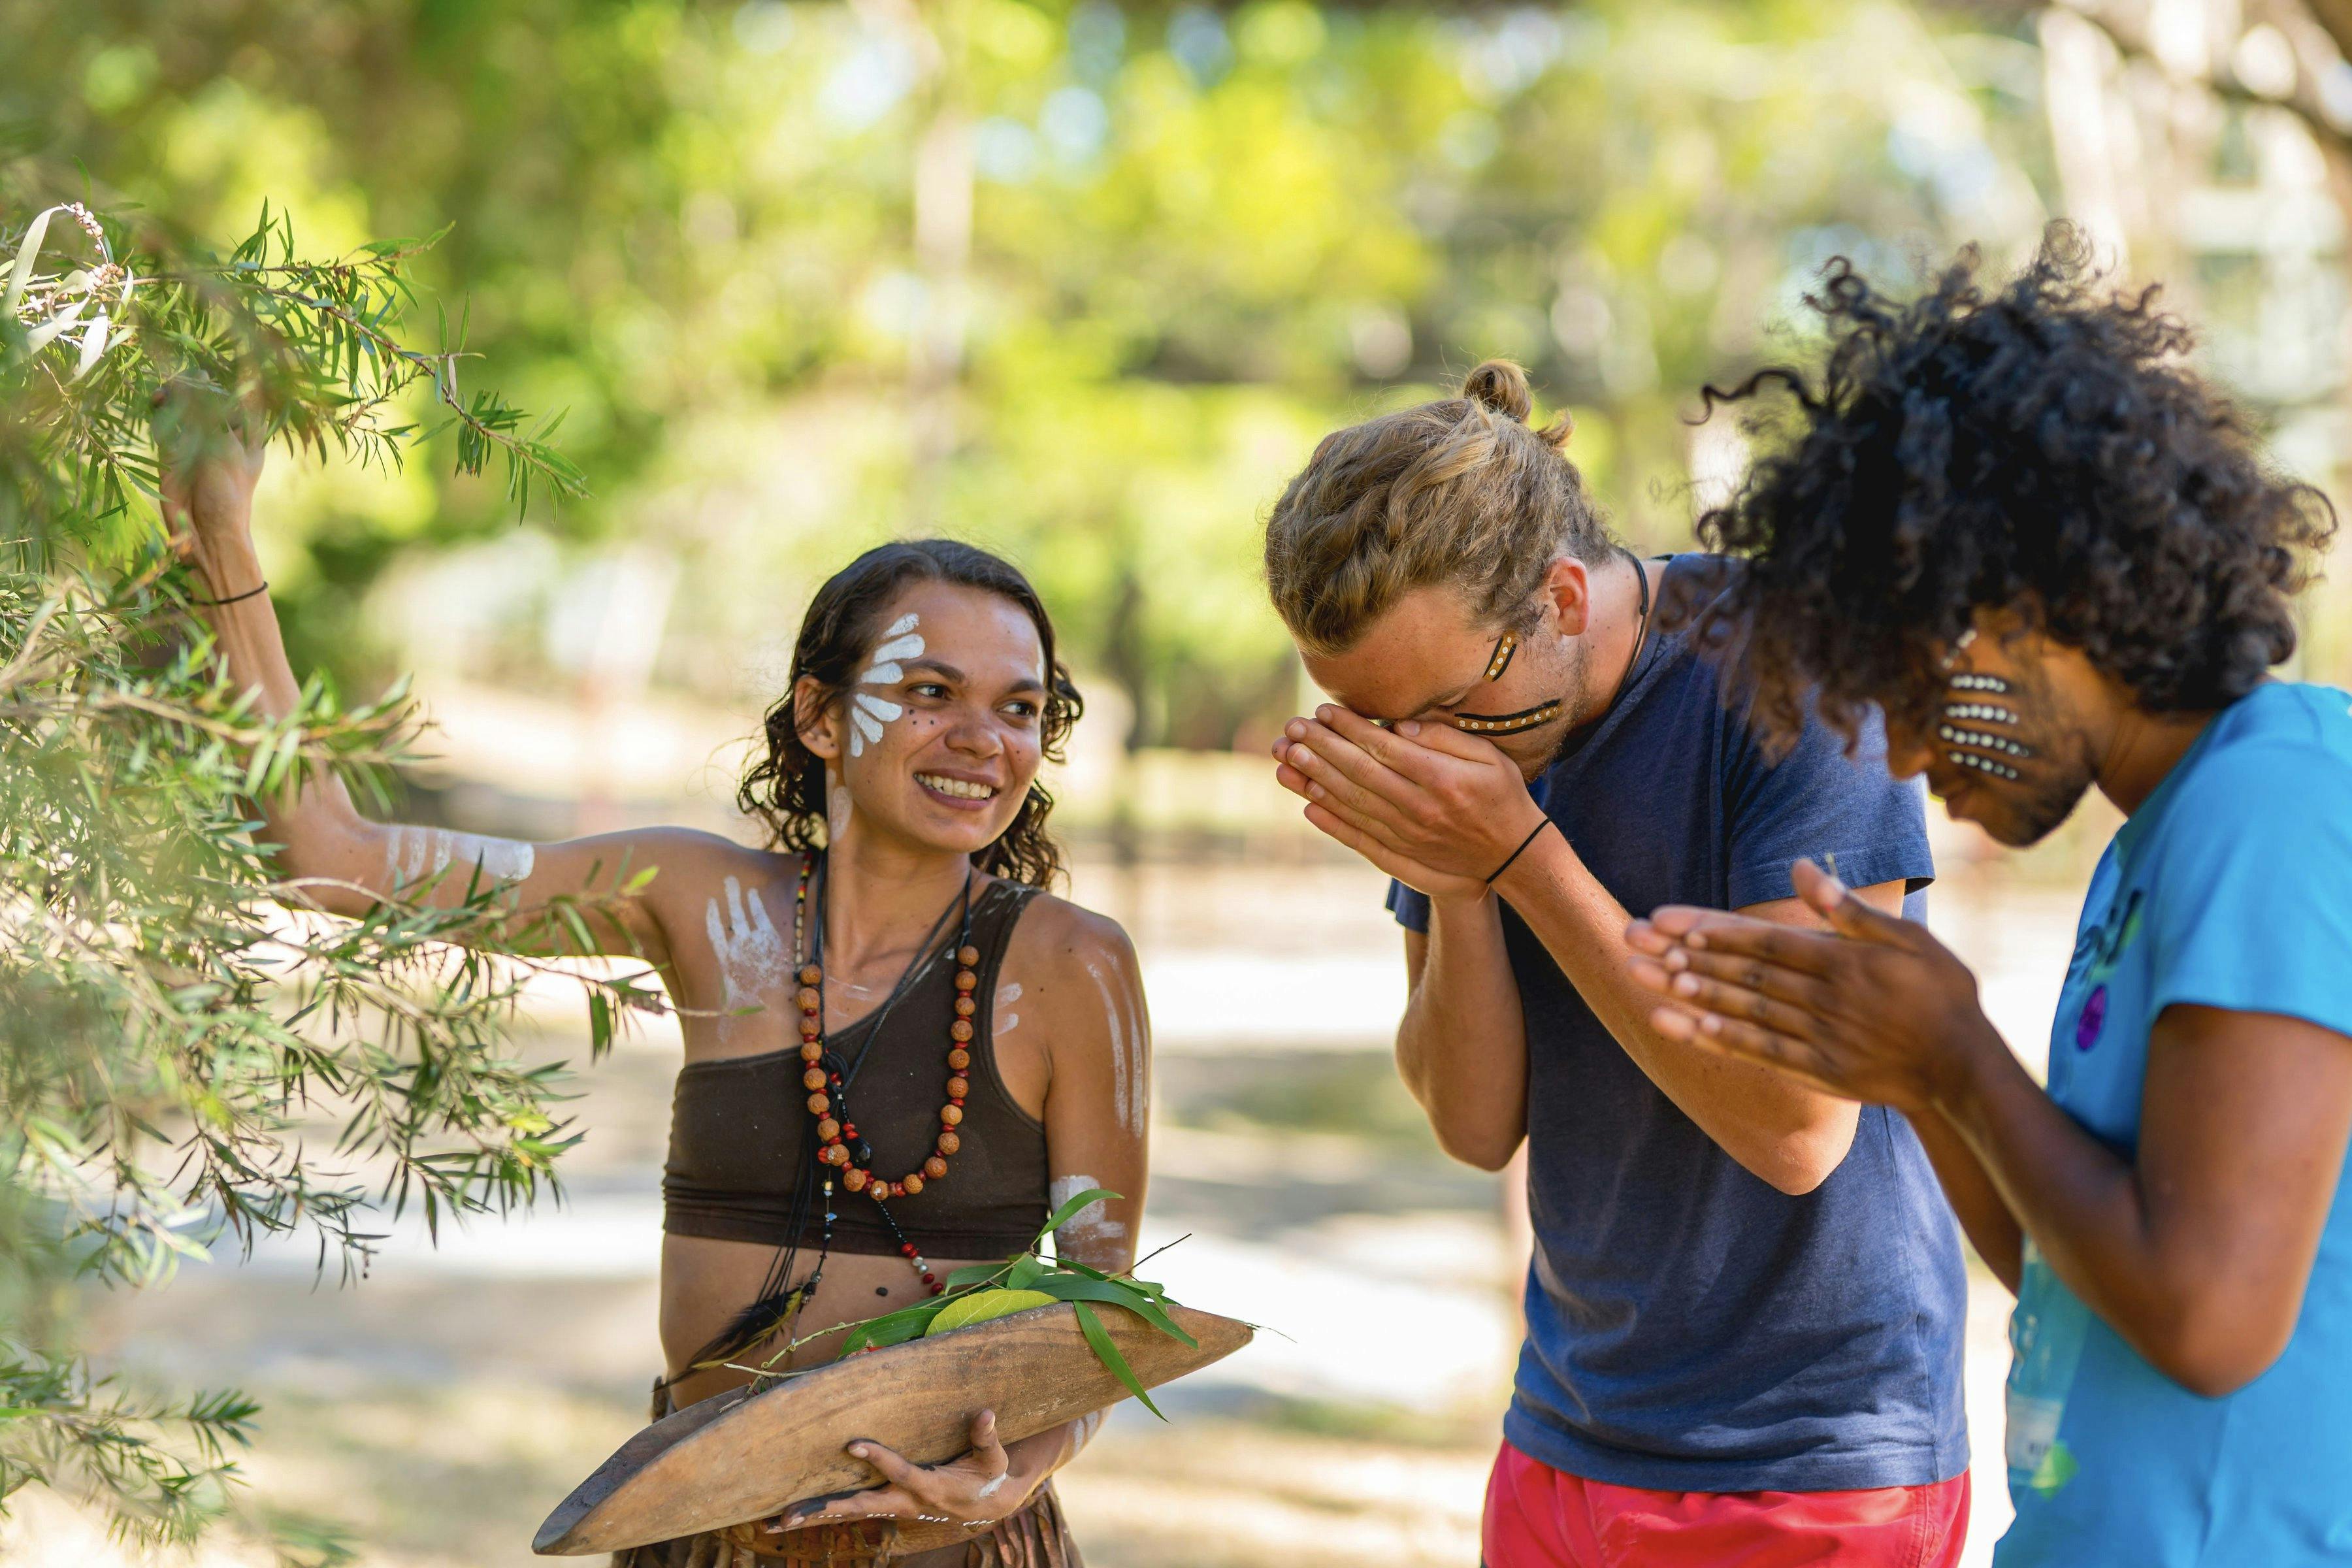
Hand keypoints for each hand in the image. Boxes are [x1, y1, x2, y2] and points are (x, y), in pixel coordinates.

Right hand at [153, 381, 267, 559]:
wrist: (206, 533)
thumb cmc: (227, 492)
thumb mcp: (223, 447)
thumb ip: (208, 413)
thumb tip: (198, 376)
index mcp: (247, 435)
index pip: (237, 398)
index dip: (222, 384)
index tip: (208, 373)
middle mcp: (221, 436)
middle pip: (205, 399)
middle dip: (192, 387)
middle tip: (180, 382)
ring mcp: (196, 444)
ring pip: (182, 408)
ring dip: (173, 395)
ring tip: (165, 392)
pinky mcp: (172, 453)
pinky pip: (165, 423)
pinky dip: (160, 410)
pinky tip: (158, 402)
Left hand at [778, 1409, 1031, 1532]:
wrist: (986, 1504)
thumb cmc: (989, 1474)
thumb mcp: (993, 1457)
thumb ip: (985, 1438)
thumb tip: (987, 1413)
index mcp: (930, 1489)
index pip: (900, 1473)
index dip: (879, 1458)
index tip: (853, 1444)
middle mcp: (905, 1503)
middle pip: (860, 1508)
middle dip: (825, 1510)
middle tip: (789, 1515)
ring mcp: (893, 1507)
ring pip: (848, 1514)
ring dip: (813, 1517)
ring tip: (776, 1521)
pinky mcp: (887, 1505)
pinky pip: (851, 1511)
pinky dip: (822, 1514)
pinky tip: (794, 1516)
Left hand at [1270, 706, 1543, 902]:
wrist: (1514, 855)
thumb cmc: (1503, 796)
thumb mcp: (1490, 757)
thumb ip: (1445, 739)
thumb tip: (1399, 726)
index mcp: (1442, 779)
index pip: (1384, 749)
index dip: (1349, 729)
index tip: (1322, 711)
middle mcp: (1420, 808)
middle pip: (1360, 774)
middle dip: (1321, 749)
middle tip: (1291, 730)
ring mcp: (1408, 834)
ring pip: (1353, 803)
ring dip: (1316, 781)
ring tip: (1287, 760)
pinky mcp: (1402, 852)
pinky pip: (1359, 835)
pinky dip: (1331, 820)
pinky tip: (1307, 802)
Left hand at [1623, 859, 1996, 1112]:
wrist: (1964, 1071)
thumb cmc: (1943, 997)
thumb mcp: (1910, 940)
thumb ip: (1850, 909)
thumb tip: (1802, 866)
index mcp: (1843, 962)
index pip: (1764, 940)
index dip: (1712, 929)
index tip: (1667, 918)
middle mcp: (1823, 999)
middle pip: (1742, 972)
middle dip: (1685, 955)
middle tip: (1634, 940)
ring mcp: (1817, 1038)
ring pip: (1742, 1010)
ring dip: (1691, 993)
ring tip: (1646, 977)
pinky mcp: (1817, 1070)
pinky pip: (1757, 1052)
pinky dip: (1715, 1038)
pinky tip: (1678, 1025)